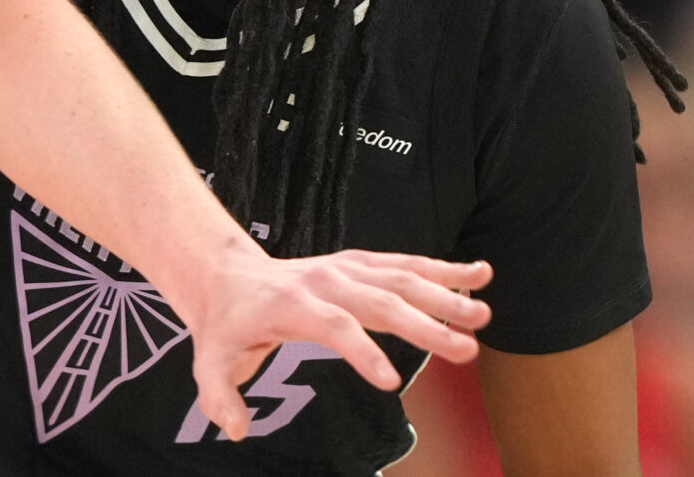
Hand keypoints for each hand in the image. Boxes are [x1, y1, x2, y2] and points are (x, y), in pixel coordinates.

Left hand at [185, 246, 490, 441]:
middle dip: (424, 325)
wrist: (228, 275)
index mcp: (291, 304)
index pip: (333, 324)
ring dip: (444, 294)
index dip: (361, 351)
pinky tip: (479, 275)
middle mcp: (324, 281)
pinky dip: (442, 269)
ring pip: (400, 277)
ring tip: (483, 314)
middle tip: (467, 351)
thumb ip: (218, 394)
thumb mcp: (210, 359)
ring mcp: (345, 268)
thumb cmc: (227, 323)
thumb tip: (236, 429)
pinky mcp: (360, 264)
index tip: (390, 383)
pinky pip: (405, 264)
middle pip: (379, 300)